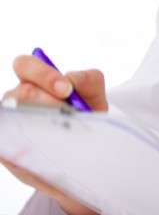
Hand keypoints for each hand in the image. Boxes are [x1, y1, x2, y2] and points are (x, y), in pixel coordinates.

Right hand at [1, 55, 109, 214]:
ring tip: (61, 132)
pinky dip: (24, 144)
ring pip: (14, 115)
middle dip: (46, 100)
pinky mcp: (7, 148)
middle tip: (66, 111)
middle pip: (20, 92)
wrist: (86, 149)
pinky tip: (44, 146)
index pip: (25, 65)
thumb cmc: (86, 116)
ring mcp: (11, 121)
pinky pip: (4, 144)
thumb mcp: (94, 97)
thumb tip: (73, 78)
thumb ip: (90, 81)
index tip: (67, 89)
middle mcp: (18, 99)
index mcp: (36, 81)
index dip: (44, 74)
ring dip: (40, 122)